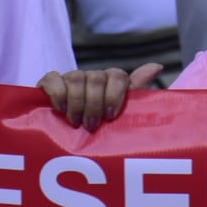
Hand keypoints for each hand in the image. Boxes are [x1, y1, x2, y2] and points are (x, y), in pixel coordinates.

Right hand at [37, 63, 163, 130]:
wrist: (66, 140)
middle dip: (95, 103)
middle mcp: (91, 77)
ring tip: (75, 123)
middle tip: (91, 126)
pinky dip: (57, 93)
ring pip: (76, 77)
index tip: (111, 116)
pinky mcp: (49, 83)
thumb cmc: (100, 129)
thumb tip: (157, 66)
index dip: (114, 94)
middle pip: (97, 77)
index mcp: (111, 82)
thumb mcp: (120, 116)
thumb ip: (136, 92)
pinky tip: (60, 110)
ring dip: (77, 102)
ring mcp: (70, 78)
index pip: (117, 75)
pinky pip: (53, 78)